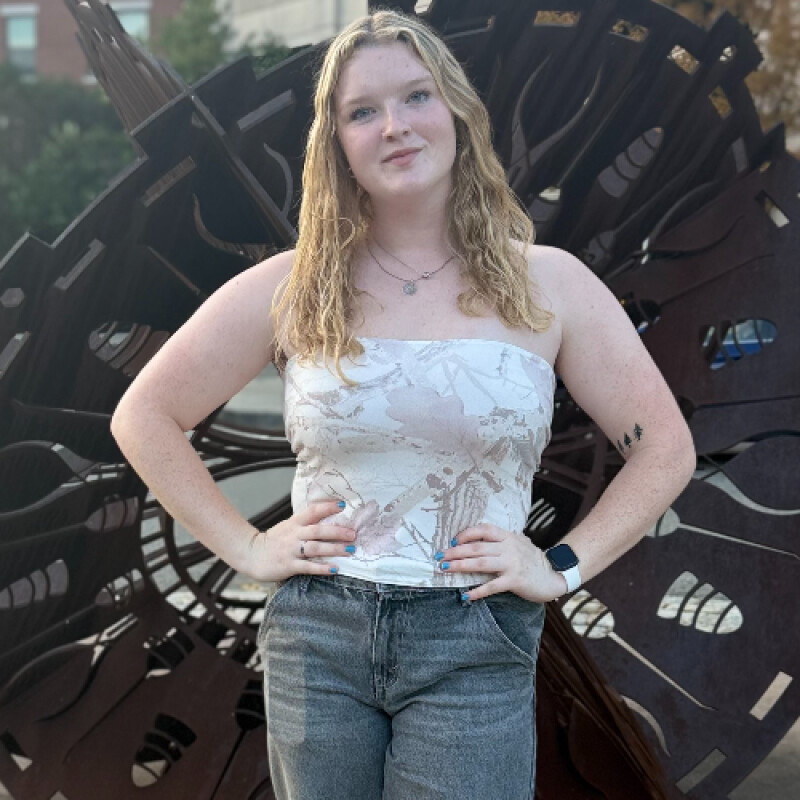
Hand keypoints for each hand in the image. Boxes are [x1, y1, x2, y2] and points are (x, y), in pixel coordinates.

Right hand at [241, 501, 356, 581]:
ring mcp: (291, 550)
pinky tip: (335, 568)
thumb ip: (306, 522)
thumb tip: (329, 516)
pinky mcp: (289, 566)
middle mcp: (294, 535)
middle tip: (353, 534)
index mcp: (295, 523)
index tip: (343, 504)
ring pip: (315, 548)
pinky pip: (308, 567)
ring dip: (334, 549)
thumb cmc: (274, 540)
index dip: (328, 507)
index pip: (313, 511)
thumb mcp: (289, 526)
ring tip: (350, 550)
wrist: (251, 554)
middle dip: (338, 532)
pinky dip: (322, 568)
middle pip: (318, 531)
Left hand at [439, 523, 567, 602]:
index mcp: (508, 536)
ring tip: (446, 569)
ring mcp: (512, 564)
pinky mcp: (515, 580)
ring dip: (461, 566)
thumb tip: (474, 542)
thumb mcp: (517, 543)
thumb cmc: (532, 560)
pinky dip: (477, 591)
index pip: (483, 529)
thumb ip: (500, 541)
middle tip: (440, 556)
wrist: (554, 575)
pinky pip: (492, 586)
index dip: (466, 534)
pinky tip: (466, 595)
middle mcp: (508, 547)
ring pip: (481, 563)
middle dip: (455, 552)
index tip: (452, 541)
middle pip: (476, 547)